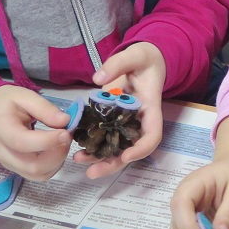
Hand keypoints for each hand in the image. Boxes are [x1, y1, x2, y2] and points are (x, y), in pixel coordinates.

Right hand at [0, 86, 72, 180]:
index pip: (22, 143)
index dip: (47, 141)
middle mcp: (2, 152)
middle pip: (32, 166)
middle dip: (57, 154)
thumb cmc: (7, 103)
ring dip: (57, 161)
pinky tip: (57, 150)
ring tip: (63, 142)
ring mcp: (8, 164)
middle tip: (67, 136)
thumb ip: (44, 108)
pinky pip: (38, 175)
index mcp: (1, 129)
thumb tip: (65, 121)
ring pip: (37, 174)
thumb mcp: (25, 96)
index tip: (66, 133)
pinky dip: (53, 166)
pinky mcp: (16, 169)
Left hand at [74, 42, 165, 177]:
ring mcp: (124, 122)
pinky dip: (91, 143)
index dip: (141, 149)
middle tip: (92, 172)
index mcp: (150, 109)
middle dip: (113, 163)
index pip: (152, 135)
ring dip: (98, 158)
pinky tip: (76, 145)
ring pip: (115, 147)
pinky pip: (103, 135)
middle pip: (131, 149)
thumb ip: (117, 64)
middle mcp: (138, 121)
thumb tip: (98, 79)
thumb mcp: (135, 55)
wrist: (143, 60)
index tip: (126, 155)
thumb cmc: (144, 58)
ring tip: (78, 160)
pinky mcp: (112, 119)